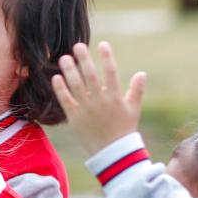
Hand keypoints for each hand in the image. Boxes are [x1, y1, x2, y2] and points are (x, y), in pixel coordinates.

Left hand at [52, 41, 146, 155]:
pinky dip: (60, 89)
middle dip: (84, 59)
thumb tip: (142, 73)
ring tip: (64, 58)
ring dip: (69, 70)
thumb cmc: (124, 130)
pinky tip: (56, 77)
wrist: (111, 153)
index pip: (111, 72)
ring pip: (76, 86)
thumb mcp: (133, 110)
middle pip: (90, 76)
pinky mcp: (74, 118)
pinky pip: (65, 101)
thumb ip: (136, 90)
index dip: (107, 57)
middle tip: (78, 45)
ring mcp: (86, 109)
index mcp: (116, 97)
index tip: (102, 44)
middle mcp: (100, 101)